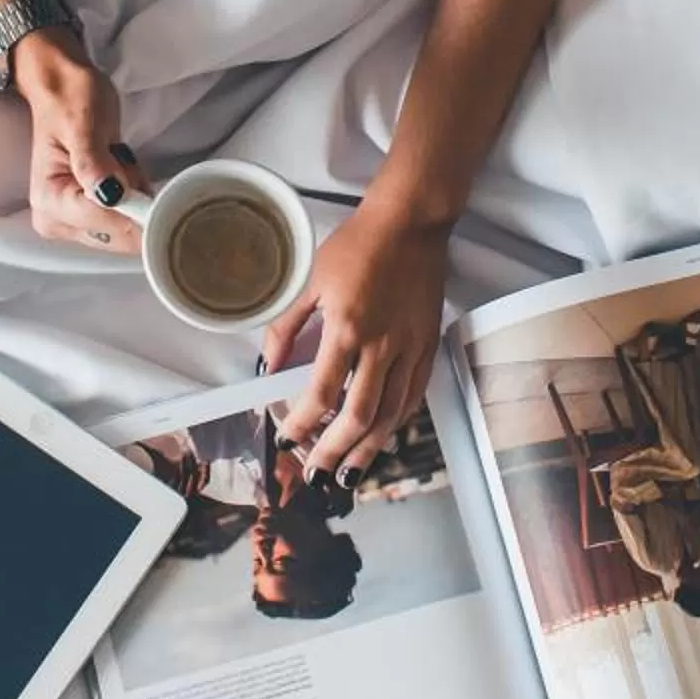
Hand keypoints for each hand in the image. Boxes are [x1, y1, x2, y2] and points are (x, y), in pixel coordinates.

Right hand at [13, 28, 146, 251]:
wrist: (60, 87)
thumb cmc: (70, 99)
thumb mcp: (84, 123)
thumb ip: (94, 163)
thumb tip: (110, 196)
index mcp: (50, 201)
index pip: (107, 222)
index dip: (137, 206)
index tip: (139, 174)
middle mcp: (55, 222)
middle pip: (118, 235)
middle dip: (134, 200)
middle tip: (120, 159)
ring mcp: (71, 224)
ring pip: (126, 229)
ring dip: (134, 196)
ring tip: (116, 160)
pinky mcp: (86, 219)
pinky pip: (125, 220)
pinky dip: (132, 196)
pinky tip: (119, 171)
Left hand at [260, 199, 450, 482]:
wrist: (410, 223)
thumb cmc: (357, 245)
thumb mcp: (309, 281)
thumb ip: (287, 326)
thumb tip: (270, 364)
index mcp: (348, 328)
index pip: (321, 392)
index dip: (302, 424)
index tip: (287, 440)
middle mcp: (382, 344)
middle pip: (359, 415)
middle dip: (335, 451)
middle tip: (317, 475)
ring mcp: (410, 347)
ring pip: (391, 414)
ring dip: (369, 449)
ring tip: (350, 474)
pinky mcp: (428, 345)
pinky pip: (414, 395)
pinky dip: (396, 422)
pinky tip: (382, 437)